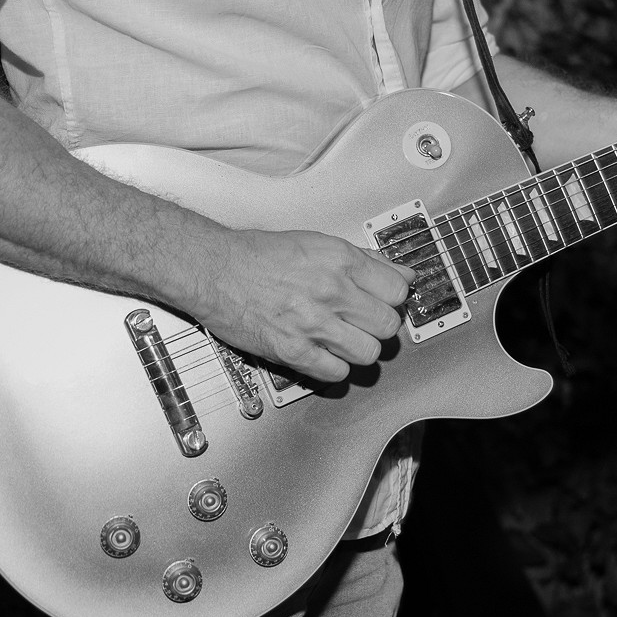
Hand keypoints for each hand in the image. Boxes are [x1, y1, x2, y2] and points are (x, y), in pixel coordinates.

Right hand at [187, 228, 415, 382]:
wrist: (213, 270)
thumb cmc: (258, 256)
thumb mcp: (319, 243)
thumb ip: (365, 259)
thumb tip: (402, 273)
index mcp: (341, 261)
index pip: (398, 291)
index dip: (393, 299)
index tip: (384, 302)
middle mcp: (331, 291)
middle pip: (388, 325)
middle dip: (378, 326)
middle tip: (364, 323)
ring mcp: (313, 324)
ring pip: (369, 353)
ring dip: (359, 349)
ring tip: (343, 339)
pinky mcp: (293, 351)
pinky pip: (337, 373)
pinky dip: (335, 368)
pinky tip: (324, 354)